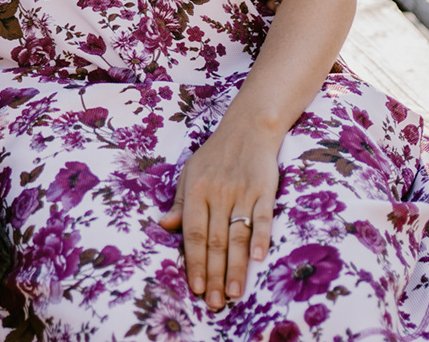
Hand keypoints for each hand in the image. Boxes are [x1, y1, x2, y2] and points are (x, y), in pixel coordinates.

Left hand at [156, 122, 278, 311]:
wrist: (249, 126)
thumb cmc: (215, 154)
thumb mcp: (190, 173)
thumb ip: (179, 203)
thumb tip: (163, 227)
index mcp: (196, 191)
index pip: (193, 234)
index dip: (194, 262)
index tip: (196, 288)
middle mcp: (218, 194)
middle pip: (215, 240)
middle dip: (215, 274)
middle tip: (216, 303)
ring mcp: (242, 192)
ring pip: (238, 235)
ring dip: (237, 266)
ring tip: (235, 293)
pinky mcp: (265, 190)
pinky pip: (263, 217)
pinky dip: (262, 237)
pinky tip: (259, 258)